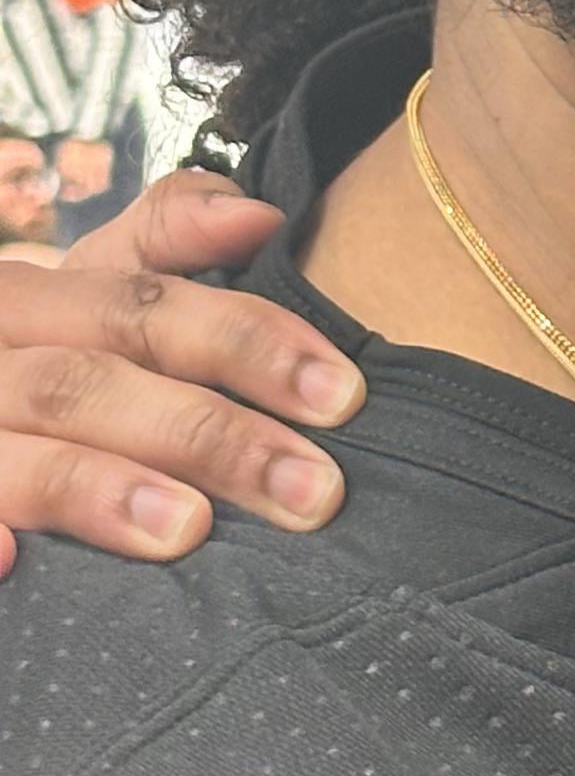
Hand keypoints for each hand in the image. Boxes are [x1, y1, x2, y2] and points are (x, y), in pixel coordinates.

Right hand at [0, 170, 358, 579]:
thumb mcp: (90, 292)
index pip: (141, 306)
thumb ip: (167, 239)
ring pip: (22, 458)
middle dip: (206, 436)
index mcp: (30, 299)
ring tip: (189, 529)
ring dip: (101, 489)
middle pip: (88, 384)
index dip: (245, 342)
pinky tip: (14, 560)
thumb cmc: (40, 359)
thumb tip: (259, 215)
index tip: (342, 394)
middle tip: (312, 492)